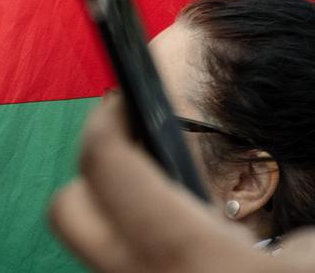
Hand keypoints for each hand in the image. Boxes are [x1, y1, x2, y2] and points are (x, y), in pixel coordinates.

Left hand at [49, 97, 312, 271]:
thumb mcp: (310, 254)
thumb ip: (267, 221)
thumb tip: (219, 200)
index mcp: (185, 253)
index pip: (105, 166)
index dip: (107, 123)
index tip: (124, 102)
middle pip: (68, 211)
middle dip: (94, 177)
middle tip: (137, 155)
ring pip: (95, 257)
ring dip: (120, 230)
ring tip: (172, 215)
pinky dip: (139, 264)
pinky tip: (183, 261)